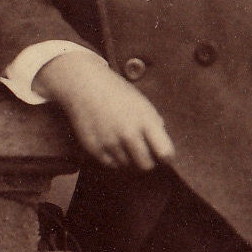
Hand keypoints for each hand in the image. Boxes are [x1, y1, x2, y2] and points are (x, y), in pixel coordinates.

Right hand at [34, 51, 175, 170]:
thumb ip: (154, 124)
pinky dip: (114, 158)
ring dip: (129, 158)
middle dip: (147, 161)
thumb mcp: (142, 104)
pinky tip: (112, 143)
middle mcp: (128, 133)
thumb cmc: (117, 93)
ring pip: (128, 166)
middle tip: (143, 152)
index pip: (165, 152)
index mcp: (145, 120)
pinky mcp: (94, 149)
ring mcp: (110, 142)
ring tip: (123, 141)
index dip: (167, 157)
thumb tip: (163, 150)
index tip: (164, 155)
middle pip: (146, 165)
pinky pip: (111, 164)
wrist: (85, 86)